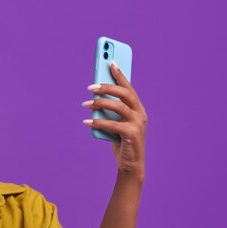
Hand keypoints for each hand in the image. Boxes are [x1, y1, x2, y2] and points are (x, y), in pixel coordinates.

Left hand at [83, 61, 147, 179]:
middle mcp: (140, 113)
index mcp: (138, 108)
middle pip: (124, 94)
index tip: (110, 62)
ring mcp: (138, 123)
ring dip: (100, 103)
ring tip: (86, 104)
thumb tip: (96, 97)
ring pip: (119, 107)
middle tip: (91, 86)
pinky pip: (112, 124)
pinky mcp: (131, 134)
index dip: (120, 74)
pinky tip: (87, 121)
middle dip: (107, 87)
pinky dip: (98, 122)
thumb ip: (111, 112)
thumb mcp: (116, 123)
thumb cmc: (122, 142)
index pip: (129, 87)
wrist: (130, 165)